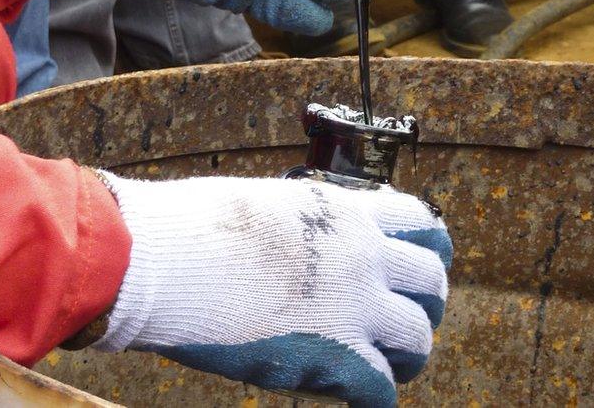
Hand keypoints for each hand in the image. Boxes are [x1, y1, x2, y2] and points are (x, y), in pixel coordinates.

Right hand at [94, 173, 451, 407]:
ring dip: (407, 355)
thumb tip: (295, 241)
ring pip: (419, 338)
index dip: (426, 248)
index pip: (420, 223)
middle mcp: (362, 255)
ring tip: (390, 365)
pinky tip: (359, 401)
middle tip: (403, 320)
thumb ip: (299, 226)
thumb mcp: (263, 205)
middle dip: (424, 303)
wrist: (161, 258)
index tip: (416, 266)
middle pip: (432, 281)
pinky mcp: (335, 356)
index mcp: (344, 213)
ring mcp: (354, 306)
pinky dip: (374, 399)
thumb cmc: (191, 226)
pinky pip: (381, 389)